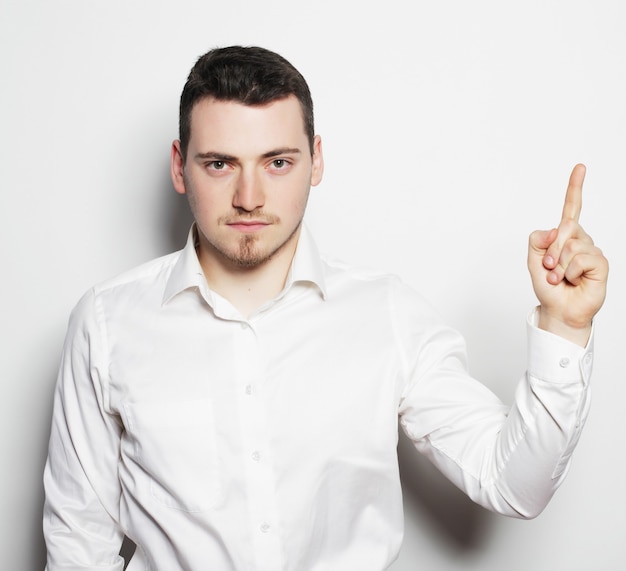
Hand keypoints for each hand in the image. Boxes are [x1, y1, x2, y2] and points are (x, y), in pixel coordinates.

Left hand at [527, 164, 607, 345]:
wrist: (559, 310)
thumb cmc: (548, 286)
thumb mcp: (533, 261)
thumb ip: (537, 240)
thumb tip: (556, 229)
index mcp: (564, 235)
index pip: (571, 208)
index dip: (575, 187)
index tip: (580, 167)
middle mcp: (580, 239)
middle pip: (564, 229)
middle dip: (550, 252)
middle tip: (550, 269)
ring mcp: (591, 250)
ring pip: (570, 246)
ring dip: (559, 266)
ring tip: (561, 278)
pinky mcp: (600, 263)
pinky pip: (581, 259)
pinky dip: (571, 273)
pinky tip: (574, 280)